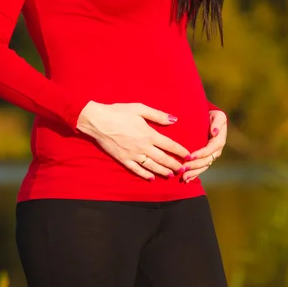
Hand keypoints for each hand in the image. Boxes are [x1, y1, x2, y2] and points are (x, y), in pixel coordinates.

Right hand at [76, 101, 191, 180]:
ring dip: (163, 171)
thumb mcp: (140, 109)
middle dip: (174, 164)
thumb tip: (174, 120)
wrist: (98, 121)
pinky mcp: (123, 159)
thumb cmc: (119, 112)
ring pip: (151, 166)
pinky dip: (145, 175)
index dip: (180, 151)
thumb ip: (158, 115)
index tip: (189, 156)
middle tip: (183, 169)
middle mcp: (143, 147)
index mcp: (148, 134)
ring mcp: (133, 155)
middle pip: (163, 159)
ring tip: (171, 175)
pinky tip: (151, 178)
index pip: (169, 145)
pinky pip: (136, 170)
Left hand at [181, 110, 227, 182]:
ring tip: (183, 177)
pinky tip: (186, 180)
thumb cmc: (212, 115)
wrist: (209, 118)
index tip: (190, 156)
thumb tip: (214, 132)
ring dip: (194, 173)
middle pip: (206, 161)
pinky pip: (201, 168)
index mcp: (219, 140)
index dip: (201, 154)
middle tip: (183, 168)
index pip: (210, 149)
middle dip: (195, 166)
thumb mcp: (218, 115)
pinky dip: (194, 174)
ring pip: (203, 167)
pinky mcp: (206, 158)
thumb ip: (218, 122)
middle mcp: (216, 150)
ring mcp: (211, 156)